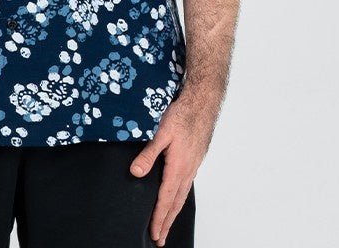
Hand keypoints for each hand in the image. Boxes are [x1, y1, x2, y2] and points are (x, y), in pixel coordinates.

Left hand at [129, 94, 207, 245]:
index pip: (166, 200)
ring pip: (182, 196)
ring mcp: (192, 166)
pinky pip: (186, 185)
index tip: (153, 234)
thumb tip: (136, 173)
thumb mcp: (161, 133)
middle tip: (159, 239)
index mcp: (178, 167)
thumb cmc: (182, 115)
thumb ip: (148, 154)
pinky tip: (176, 197)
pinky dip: (179, 198)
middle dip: (166, 222)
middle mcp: (187, 171)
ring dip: (173, 212)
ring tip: (166, 224)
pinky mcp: (194, 159)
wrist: (202, 103)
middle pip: (175, 203)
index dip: (158, 218)